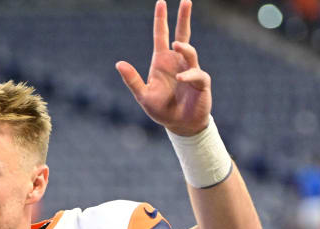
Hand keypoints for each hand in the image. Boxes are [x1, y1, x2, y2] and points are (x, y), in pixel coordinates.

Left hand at [115, 0, 210, 135]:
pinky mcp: (200, 82)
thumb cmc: (161, 109)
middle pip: (182, 35)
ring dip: (184, 48)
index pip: (161, 36)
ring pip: (190, 52)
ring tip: (177, 45)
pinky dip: (188, 75)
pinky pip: (196, 74)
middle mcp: (177, 62)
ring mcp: (190, 70)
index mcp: (162, 62)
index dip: (161, 20)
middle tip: (185, 1)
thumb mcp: (142, 95)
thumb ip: (132, 80)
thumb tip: (118, 63)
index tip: (161, 3)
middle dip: (183, 18)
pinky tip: (180, 79)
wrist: (179, 125)